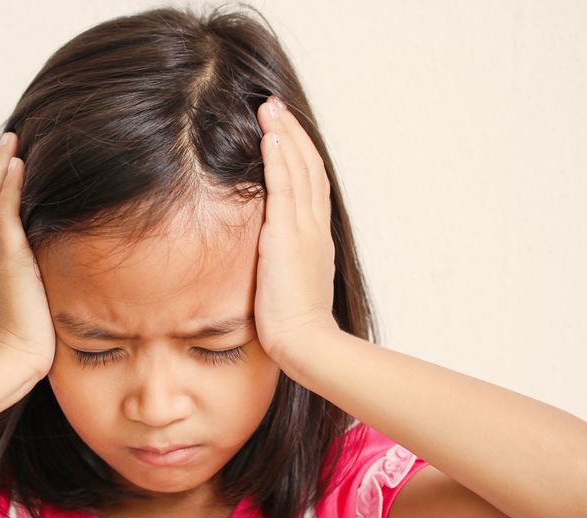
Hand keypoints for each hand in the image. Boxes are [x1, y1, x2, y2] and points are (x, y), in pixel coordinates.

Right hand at [0, 131, 54, 376]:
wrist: (13, 359)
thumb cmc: (27, 339)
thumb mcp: (34, 299)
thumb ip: (38, 278)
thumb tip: (57, 273)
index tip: (7, 164)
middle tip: (7, 140)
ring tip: (12, 140)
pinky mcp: (9, 257)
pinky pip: (3, 212)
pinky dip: (8, 185)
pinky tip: (17, 164)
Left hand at [253, 96, 338, 362]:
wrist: (306, 342)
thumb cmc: (294, 324)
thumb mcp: (291, 283)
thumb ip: (284, 261)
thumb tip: (271, 256)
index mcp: (317, 238)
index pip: (311, 185)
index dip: (300, 154)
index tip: (284, 132)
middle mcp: (315, 227)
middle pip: (309, 168)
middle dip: (292, 134)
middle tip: (276, 105)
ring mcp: (304, 229)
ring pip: (298, 170)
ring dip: (284, 135)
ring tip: (269, 107)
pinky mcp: (288, 236)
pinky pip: (285, 188)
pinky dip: (279, 160)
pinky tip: (269, 137)